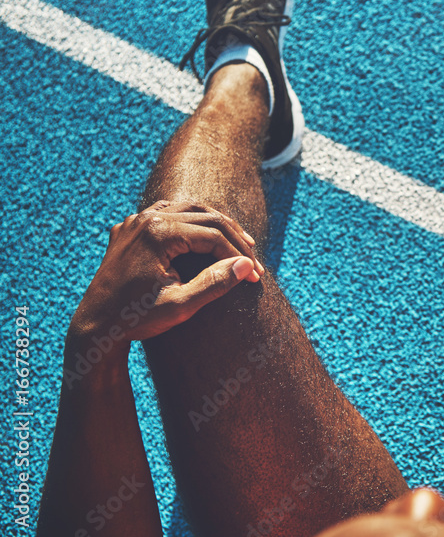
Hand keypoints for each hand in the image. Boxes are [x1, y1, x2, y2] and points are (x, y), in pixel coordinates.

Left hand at [69, 201, 263, 357]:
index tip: (255, 277)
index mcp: (158, 233)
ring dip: (216, 225)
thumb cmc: (136, 319)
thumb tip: (247, 264)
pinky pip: (167, 213)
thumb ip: (215, 283)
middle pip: (206, 216)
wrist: (94, 328)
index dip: (239, 255)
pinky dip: (191, 222)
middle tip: (253, 261)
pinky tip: (204, 236)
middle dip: (234, 239)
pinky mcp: (129, 230)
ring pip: (188, 208)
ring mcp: (135, 222)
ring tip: (239, 243)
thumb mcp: (181, 306)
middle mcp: (145, 219)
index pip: (213, 235)